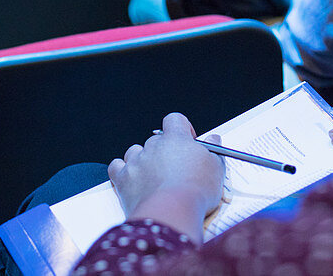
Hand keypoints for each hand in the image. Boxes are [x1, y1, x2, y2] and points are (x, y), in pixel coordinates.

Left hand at [108, 112, 225, 241]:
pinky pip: (116, 166)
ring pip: (134, 151)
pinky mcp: (123, 179)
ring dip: (142, 160)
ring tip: (153, 177)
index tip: (188, 142)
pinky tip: (132, 179)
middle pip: (155, 140)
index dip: (182, 129)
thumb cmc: (196, 191)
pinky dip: (123, 171)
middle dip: (164, 152)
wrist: (171, 213)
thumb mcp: (216, 169)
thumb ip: (214, 150)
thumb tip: (214, 138)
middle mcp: (153, 146)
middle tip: (175, 169)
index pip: (174, 120)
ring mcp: (136, 161)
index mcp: (176, 139)